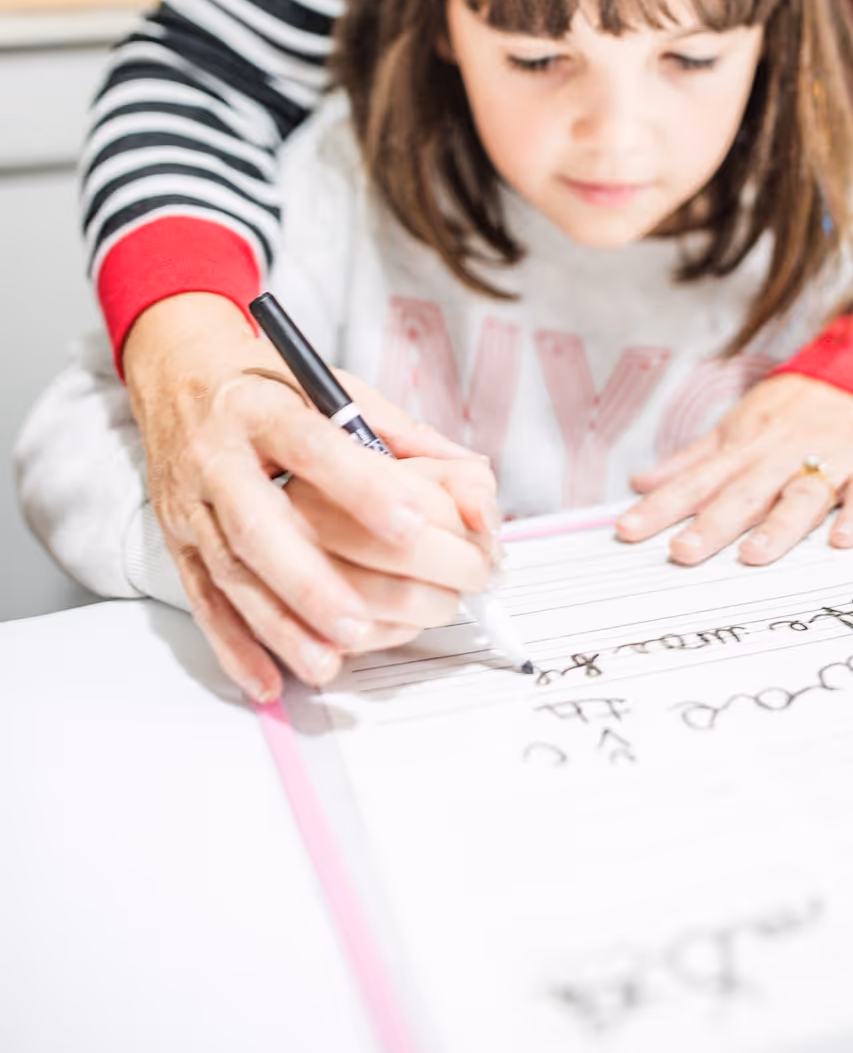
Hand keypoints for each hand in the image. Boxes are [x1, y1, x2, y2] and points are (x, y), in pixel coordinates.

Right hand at [123, 294, 496, 701]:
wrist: (178, 374)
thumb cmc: (268, 384)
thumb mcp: (334, 386)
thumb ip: (404, 437)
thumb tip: (475, 485)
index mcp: (261, 408)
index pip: (310, 443)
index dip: (359, 487)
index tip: (413, 525)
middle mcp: (217, 456)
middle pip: (256, 524)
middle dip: (308, 579)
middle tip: (362, 622)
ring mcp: (190, 504)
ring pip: (229, 573)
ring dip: (278, 624)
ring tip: (328, 661)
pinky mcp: (176, 541)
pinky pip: (203, 601)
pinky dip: (234, 646)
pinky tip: (269, 680)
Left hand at [617, 373, 852, 563]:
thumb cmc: (794, 406)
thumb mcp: (737, 424)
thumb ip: (690, 460)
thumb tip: (639, 482)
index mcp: (744, 445)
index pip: (694, 481)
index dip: (659, 507)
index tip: (627, 531)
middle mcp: (781, 454)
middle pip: (742, 492)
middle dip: (711, 524)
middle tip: (681, 553)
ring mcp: (829, 460)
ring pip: (800, 497)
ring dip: (778, 527)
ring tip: (752, 557)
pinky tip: (843, 541)